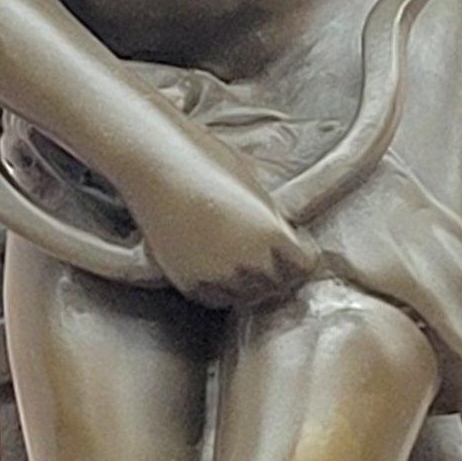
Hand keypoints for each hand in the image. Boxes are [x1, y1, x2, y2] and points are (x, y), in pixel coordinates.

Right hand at [127, 141, 321, 310]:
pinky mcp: (190, 282)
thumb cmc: (206, 162)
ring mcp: (218, 275)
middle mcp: (249, 262)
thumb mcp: (254, 185)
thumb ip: (270, 217)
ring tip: (241, 262)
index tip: (296, 249)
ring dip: (249, 284)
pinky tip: (217, 267)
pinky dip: (220, 288)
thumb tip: (281, 232)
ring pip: (247, 296)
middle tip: (269, 257)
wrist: (157, 166)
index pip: (304, 267)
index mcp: (273, 235)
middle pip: (278, 285)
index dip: (302, 257)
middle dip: (278, 272)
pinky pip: (216, 298)